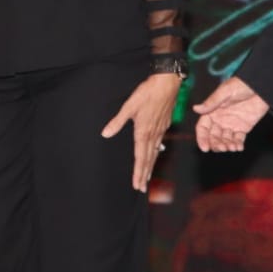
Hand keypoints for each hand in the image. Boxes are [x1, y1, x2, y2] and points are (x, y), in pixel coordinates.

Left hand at [101, 72, 180, 192]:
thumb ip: (117, 121)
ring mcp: (161, 130)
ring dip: (151, 166)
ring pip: (155, 153)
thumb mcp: (129, 106)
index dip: (138, 172)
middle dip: (144, 175)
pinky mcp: (165, 124)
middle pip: (148, 159)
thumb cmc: (147, 93)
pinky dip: (156, 153)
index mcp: (143, 132)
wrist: (167, 83)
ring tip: (148, 177)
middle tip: (141, 188)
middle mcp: (153, 134)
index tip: (136, 184)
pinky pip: (160, 144)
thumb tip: (105, 134)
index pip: (140, 158)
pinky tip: (155, 154)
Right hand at [193, 77, 269, 151]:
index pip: (203, 127)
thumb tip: (196, 109)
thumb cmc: (242, 84)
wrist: (261, 86)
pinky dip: (237, 145)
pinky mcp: (243, 127)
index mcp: (213, 111)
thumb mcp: (225, 92)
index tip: (205, 148)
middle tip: (222, 148)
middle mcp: (220, 119)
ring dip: (226, 146)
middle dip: (216, 144)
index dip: (202, 138)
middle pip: (213, 136)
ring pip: (225, 139)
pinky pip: (238, 139)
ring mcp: (231, 124)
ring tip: (232, 147)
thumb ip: (212, 102)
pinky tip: (239, 147)